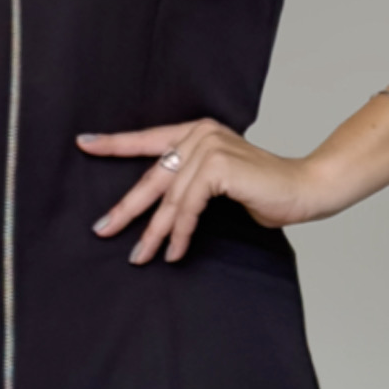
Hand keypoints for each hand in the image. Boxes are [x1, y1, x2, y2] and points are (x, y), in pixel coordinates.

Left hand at [78, 117, 316, 263]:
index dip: (115, 143)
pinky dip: (180, 233)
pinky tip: (175, 252)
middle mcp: (200, 134)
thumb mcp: (218, 182)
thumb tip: (156, 207)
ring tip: (140, 256)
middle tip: (103, 229)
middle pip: (153, 176)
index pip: (148, 139)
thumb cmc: (263, 190)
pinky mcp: (218, 167)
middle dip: (127, 208)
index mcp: (197, 131)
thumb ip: (190, 183)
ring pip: (170, 199)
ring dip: (155, 233)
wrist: (304, 190)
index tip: (84, 143)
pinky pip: (188, 207)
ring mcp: (209, 147)